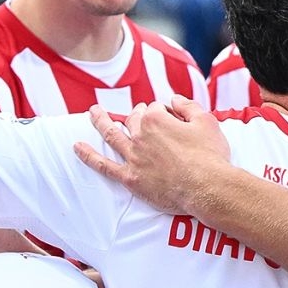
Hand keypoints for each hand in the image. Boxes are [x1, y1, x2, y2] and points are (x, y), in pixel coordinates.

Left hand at [76, 98, 232, 213]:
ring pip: (111, 135)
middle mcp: (140, 135)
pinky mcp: (131, 178)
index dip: (165, 112)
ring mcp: (133, 157)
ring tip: (93, 113)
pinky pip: (104, 166)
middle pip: (134, 119)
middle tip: (140, 114)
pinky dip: (88, 156)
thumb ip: (188, 105)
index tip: (174, 119)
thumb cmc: (211, 155)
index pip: (155, 108)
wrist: (208, 188)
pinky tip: (77, 148)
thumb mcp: (207, 121)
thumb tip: (173, 99)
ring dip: (100, 121)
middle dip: (137, 114)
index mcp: (156, 119)